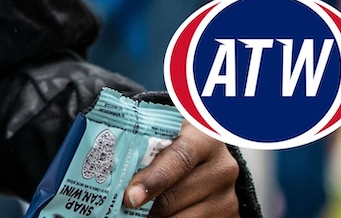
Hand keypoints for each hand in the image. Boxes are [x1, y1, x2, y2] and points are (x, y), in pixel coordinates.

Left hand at [124, 124, 239, 216]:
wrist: (207, 154)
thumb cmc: (177, 140)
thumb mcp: (166, 132)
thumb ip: (144, 142)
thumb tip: (111, 164)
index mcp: (205, 138)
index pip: (179, 159)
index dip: (153, 180)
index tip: (130, 197)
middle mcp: (222, 167)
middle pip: (177, 194)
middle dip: (147, 205)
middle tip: (123, 207)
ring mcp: (228, 195)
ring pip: (184, 217)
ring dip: (156, 217)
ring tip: (137, 213)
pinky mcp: (229, 214)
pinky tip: (155, 217)